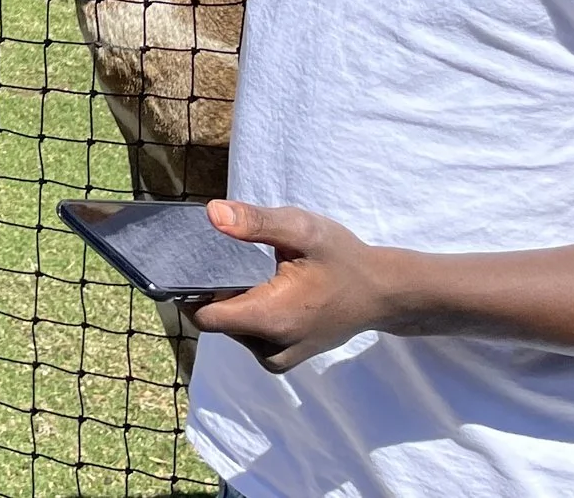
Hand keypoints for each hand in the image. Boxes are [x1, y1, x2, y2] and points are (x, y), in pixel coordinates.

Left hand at [190, 200, 404, 371]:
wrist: (382, 293)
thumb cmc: (342, 259)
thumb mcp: (303, 230)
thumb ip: (256, 222)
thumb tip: (212, 214)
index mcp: (270, 319)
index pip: (205, 316)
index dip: (191, 289)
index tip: (192, 262)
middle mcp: (270, 348)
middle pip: (216, 320)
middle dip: (215, 290)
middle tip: (230, 259)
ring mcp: (278, 358)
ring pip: (231, 328)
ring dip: (233, 302)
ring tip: (253, 274)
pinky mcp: (284, 358)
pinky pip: (249, 335)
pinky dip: (248, 313)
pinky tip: (265, 290)